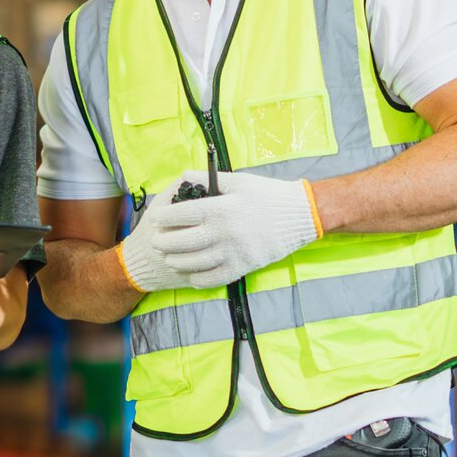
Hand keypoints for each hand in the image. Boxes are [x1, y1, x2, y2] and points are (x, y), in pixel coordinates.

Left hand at [117, 174, 319, 291]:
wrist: (301, 214)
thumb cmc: (268, 195)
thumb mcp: (238, 180)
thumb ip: (208, 179)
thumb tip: (183, 177)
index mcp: (221, 208)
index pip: (182, 214)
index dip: (163, 218)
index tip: (154, 220)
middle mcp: (224, 231)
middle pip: (183, 242)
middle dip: (164, 243)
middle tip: (156, 242)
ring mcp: (234, 251)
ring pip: (196, 262)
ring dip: (178, 262)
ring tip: (170, 258)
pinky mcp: (245, 266)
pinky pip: (216, 277)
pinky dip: (199, 279)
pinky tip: (191, 275)